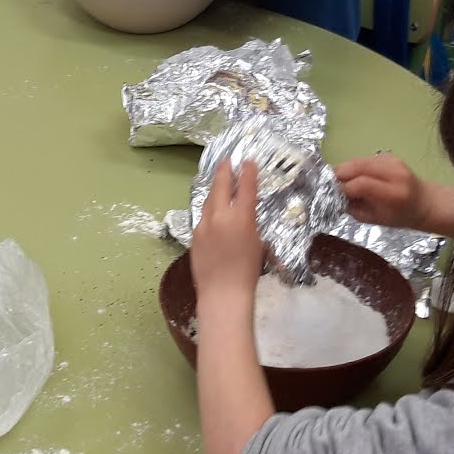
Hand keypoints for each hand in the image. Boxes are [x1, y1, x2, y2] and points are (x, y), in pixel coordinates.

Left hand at [192, 161, 263, 300]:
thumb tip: (244, 216)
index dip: (248, 172)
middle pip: (221, 187)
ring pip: (208, 201)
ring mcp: (204, 226)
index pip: (246, 188)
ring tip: (219, 182)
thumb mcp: (258, 243)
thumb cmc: (248, 272)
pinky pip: (202, 217)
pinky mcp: (194, 236)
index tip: (248, 161)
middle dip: (224, 172)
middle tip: (227, 162)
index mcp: (242, 218)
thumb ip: (250, 224)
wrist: (223, 293)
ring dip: (215, 190)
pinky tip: (212, 211)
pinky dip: (209, 210)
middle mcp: (220, 217)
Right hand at [335, 154, 428, 228]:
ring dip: (342, 169)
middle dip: (338, 174)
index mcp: (394, 194)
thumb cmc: (400, 216)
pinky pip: (362, 159)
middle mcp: (395, 173)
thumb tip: (333, 195)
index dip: (342, 188)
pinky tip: (349, 176)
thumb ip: (353, 207)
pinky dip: (352, 167)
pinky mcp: (389, 156)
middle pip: (357, 166)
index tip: (331, 195)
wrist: (424, 202)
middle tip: (326, 185)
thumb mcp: (375, 220)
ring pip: (357, 160)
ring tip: (335, 181)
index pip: (361, 184)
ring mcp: (392, 161)